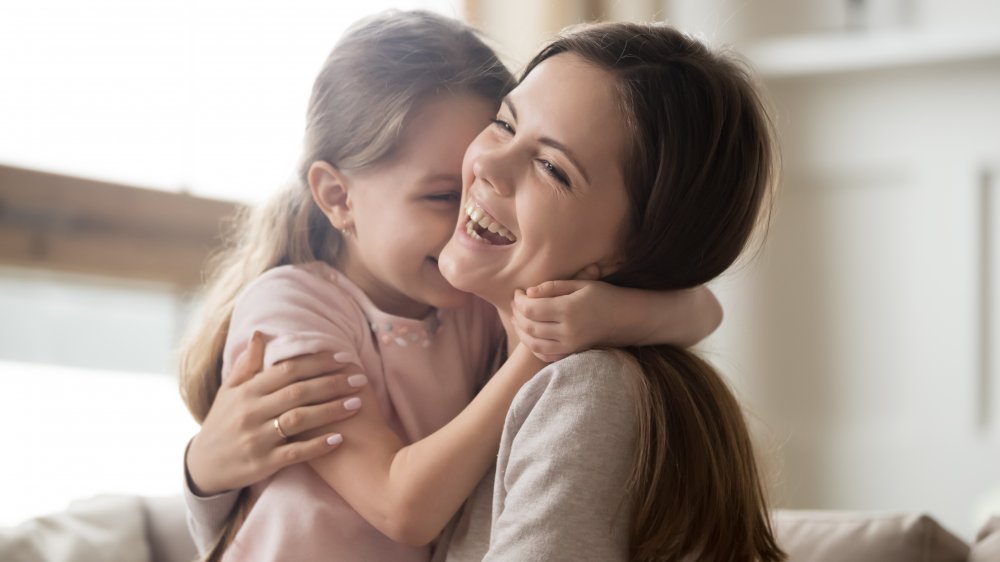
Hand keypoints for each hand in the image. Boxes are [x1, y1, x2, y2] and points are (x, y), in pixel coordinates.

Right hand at [186, 332, 367, 495]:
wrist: (203, 466)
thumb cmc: (222, 423)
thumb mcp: (229, 392)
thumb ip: (247, 365)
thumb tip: (260, 334)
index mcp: (247, 391)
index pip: (287, 370)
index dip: (317, 363)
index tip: (343, 359)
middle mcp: (251, 412)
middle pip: (298, 392)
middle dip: (332, 383)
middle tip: (359, 379)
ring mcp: (257, 439)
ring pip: (299, 420)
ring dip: (331, 411)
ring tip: (357, 404)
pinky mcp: (262, 464)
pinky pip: (294, 453)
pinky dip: (317, 446)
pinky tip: (340, 439)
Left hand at [511, 279, 618, 362]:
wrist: (629, 319)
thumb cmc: (606, 296)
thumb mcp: (581, 284)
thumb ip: (553, 287)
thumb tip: (528, 293)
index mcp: (569, 309)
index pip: (531, 308)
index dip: (519, 301)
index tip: (517, 292)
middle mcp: (567, 330)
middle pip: (529, 326)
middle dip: (517, 314)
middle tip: (514, 304)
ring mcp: (570, 345)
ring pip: (534, 343)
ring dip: (521, 331)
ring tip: (517, 319)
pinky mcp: (573, 353)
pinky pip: (545, 355)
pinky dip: (533, 346)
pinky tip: (530, 335)